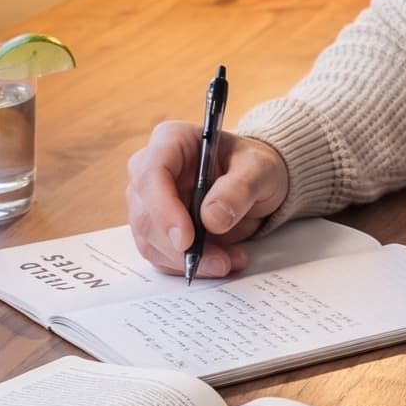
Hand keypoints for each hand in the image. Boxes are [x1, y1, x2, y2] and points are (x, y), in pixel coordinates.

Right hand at [125, 124, 290, 276]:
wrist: (256, 182)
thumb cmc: (254, 166)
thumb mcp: (260, 170)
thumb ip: (239, 189)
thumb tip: (212, 219)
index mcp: (171, 140)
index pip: (151, 173)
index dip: (163, 209)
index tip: (186, 239)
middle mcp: (151, 169)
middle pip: (146, 214)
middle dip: (180, 247)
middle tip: (221, 261)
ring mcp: (149, 201)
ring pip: (150, 240)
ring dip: (187, 260)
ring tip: (229, 261)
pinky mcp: (156, 228)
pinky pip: (160, 255)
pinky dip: (188, 265)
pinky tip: (220, 261)